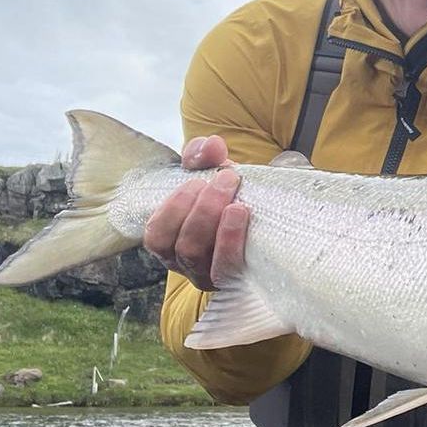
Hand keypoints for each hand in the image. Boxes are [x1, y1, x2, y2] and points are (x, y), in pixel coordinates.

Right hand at [142, 135, 247, 291]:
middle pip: (177, 243)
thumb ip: (204, 155)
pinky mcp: (235, 281)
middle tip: (226, 179)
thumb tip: (212, 145)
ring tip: (234, 196)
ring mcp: (209, 275)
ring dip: (210, 219)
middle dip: (198, 208)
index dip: (172, 207)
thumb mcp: (214, 172)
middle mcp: (187, 264)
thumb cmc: (233, 196)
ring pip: (193, 254)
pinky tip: (240, 213)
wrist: (270, 214)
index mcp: (173, 240)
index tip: (199, 178)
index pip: (156, 234)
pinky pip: (224, 267)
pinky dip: (229, 239)